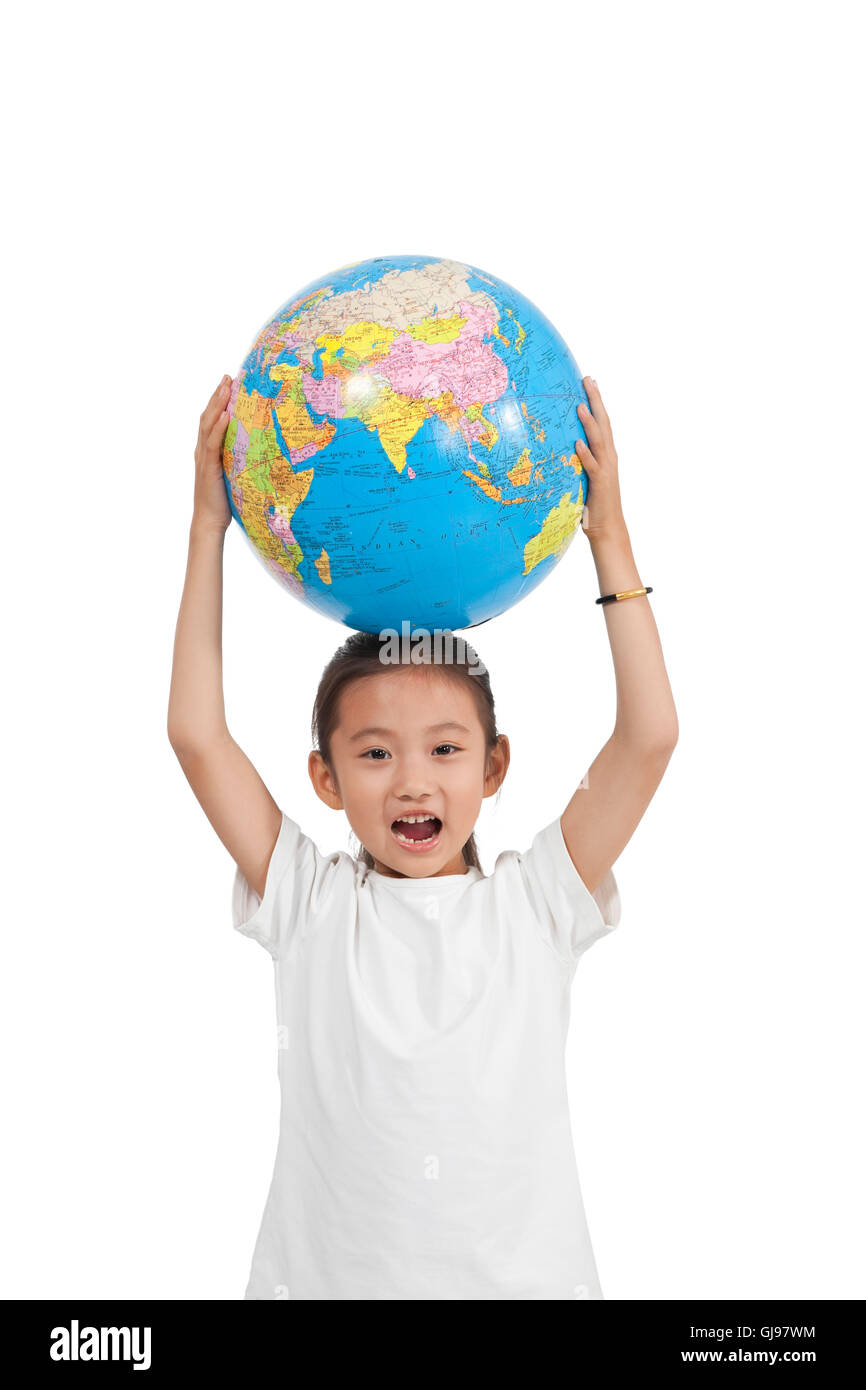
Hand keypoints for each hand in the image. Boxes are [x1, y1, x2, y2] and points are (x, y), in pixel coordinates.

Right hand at [193, 375, 232, 533]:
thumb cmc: (224, 502)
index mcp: (208, 451)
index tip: (228, 383)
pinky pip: (212, 443)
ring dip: (217, 403)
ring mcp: (204, 457)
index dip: (218, 401)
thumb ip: (239, 461)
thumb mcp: (233, 476)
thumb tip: (257, 451)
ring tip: (226, 386)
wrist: (209, 522)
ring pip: (208, 424)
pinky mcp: (209, 467)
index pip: (212, 420)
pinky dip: (218, 427)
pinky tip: (226, 414)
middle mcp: (203, 450)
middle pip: (208, 416)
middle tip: (227, 376)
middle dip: (217, 395)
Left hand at [575, 376, 625, 541]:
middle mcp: (609, 457)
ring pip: (598, 441)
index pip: (602, 422)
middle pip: (603, 423)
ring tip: (580, 405)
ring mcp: (606, 470)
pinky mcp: (600, 484)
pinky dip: (585, 454)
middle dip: (596, 400)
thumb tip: (562, 448)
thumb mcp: (585, 478)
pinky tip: (577, 443)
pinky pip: (591, 466)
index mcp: (606, 454)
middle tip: (588, 380)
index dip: (597, 402)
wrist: (608, 529)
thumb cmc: (593, 505)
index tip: (590, 382)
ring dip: (589, 423)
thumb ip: (578, 462)